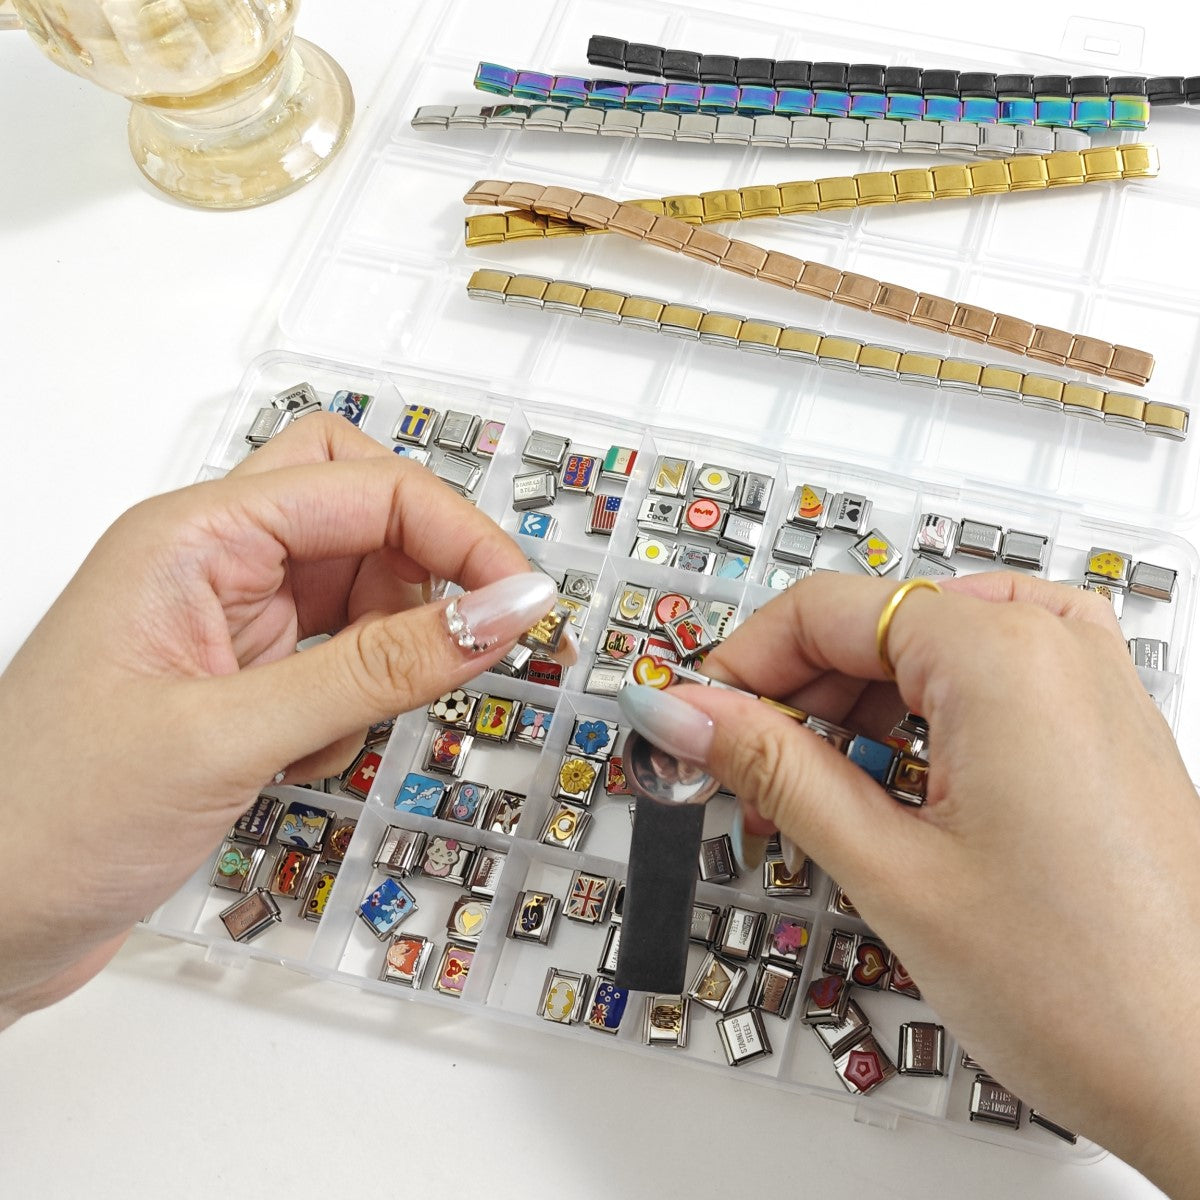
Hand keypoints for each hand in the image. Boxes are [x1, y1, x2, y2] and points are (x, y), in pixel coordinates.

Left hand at [0, 414, 557, 1025]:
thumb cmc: (46, 819)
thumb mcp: (231, 736)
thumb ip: (378, 669)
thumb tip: (497, 612)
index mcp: (193, 537)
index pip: (365, 488)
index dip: (458, 534)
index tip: (521, 601)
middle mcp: (213, 565)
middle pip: (361, 508)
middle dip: (422, 568)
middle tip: (460, 635)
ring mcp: (229, 624)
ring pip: (360, 588)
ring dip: (386, 652)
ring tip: (342, 727)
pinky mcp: (241, 682)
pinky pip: (341, 659)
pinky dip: (353, 705)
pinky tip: (304, 757)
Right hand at [618, 572, 1199, 1196]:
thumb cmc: (1092, 991)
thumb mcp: (890, 869)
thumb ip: (773, 768)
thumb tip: (687, 713)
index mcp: (1006, 655)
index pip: (824, 608)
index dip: (742, 664)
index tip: (695, 715)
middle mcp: (1057, 649)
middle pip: (872, 627)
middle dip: (793, 701)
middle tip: (741, 775)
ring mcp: (1087, 685)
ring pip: (922, 657)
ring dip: (850, 719)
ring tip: (810, 805)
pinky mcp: (1095, 726)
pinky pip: (980, 687)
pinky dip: (915, 728)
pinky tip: (885, 795)